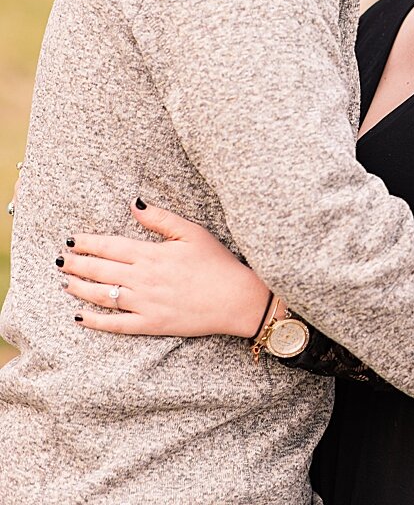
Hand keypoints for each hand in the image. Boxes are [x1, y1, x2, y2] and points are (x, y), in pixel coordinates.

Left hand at [59, 199, 270, 338]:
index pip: (110, 247)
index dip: (87, 243)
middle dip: (77, 265)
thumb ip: (161, 219)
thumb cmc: (218, 264)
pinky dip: (95, 321)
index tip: (72, 240)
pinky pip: (115, 324)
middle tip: (61, 261)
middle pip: (100, 271)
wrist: (236, 299)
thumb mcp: (193, 233)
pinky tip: (80, 317)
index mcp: (152, 255)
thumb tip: (134, 205)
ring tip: (66, 283)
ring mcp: (144, 303)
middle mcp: (143, 279)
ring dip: (79, 289)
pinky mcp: (150, 324)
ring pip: (102, 296)